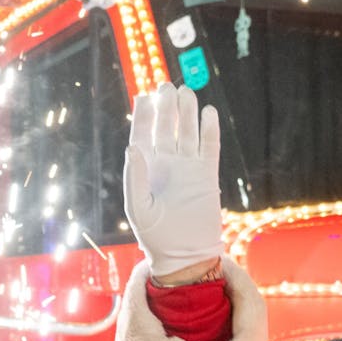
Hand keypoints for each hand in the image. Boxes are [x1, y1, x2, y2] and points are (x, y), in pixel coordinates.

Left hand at [123, 83, 223, 276]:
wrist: (184, 254)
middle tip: (166, 86)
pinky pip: (209, 146)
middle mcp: (166, 164)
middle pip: (166, 127)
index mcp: (145, 169)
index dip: (144, 115)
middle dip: (166, 107)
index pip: (143, 135)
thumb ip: (134, 177)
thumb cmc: (155, 235)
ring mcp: (187, 167)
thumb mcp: (138, 208)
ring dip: (186, 112)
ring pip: (187, 132)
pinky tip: (207, 112)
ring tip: (186, 92)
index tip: (144, 96)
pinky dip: (209, 129)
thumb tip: (133, 147)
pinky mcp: (207, 174)